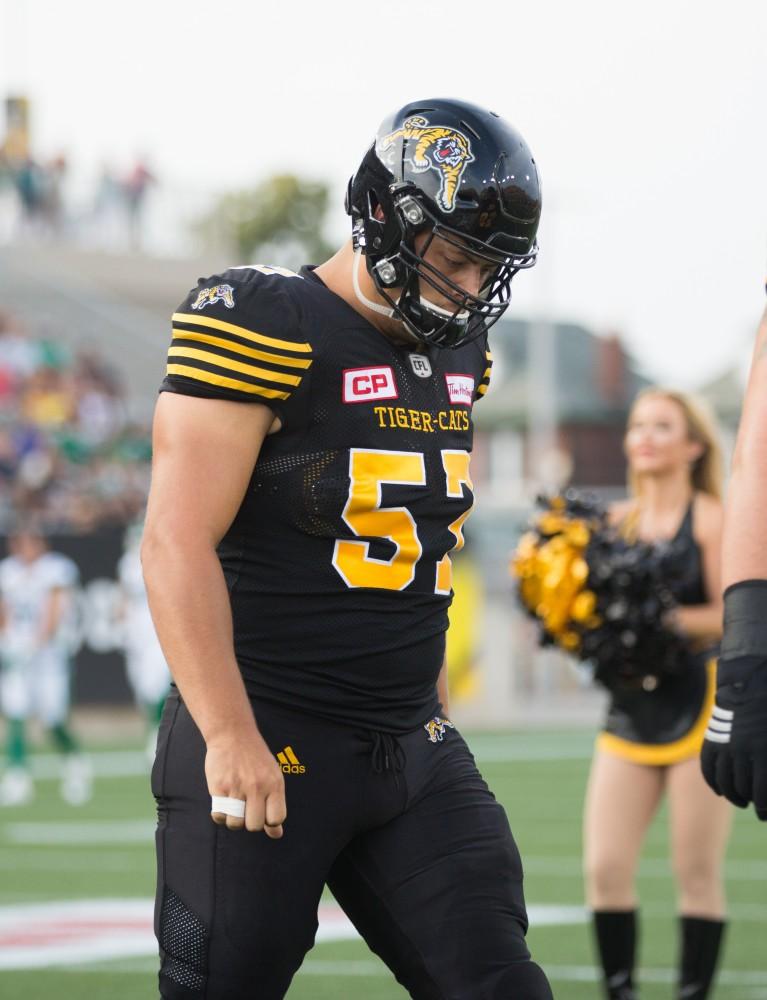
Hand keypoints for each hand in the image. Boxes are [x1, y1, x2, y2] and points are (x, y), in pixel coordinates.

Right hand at [205, 730, 286, 837]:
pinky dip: (220, 814)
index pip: (276, 819)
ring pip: (235, 824)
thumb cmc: (256, 759)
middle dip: (249, 822)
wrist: (233, 734)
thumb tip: (277, 834)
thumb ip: (275, 806)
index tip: (263, 812)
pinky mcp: (219, 787)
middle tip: (246, 808)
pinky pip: (219, 816)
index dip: (269, 821)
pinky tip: (224, 801)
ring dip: (233, 819)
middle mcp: (257, 786)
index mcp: (274, 783)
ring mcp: (237, 787)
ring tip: (234, 804)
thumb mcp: (272, 777)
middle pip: (254, 826)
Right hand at [701, 657, 766, 820]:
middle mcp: (742, 751)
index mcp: (764, 752)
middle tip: (755, 806)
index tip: (764, 814)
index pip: (762, 793)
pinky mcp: (712, 738)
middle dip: (750, 801)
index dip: (764, 808)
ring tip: (739, 800)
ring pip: (724, 780)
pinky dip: (712, 780)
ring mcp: (725, 744)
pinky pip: (707, 766)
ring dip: (732, 794)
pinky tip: (720, 789)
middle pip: (743, 788)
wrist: (755, 682)